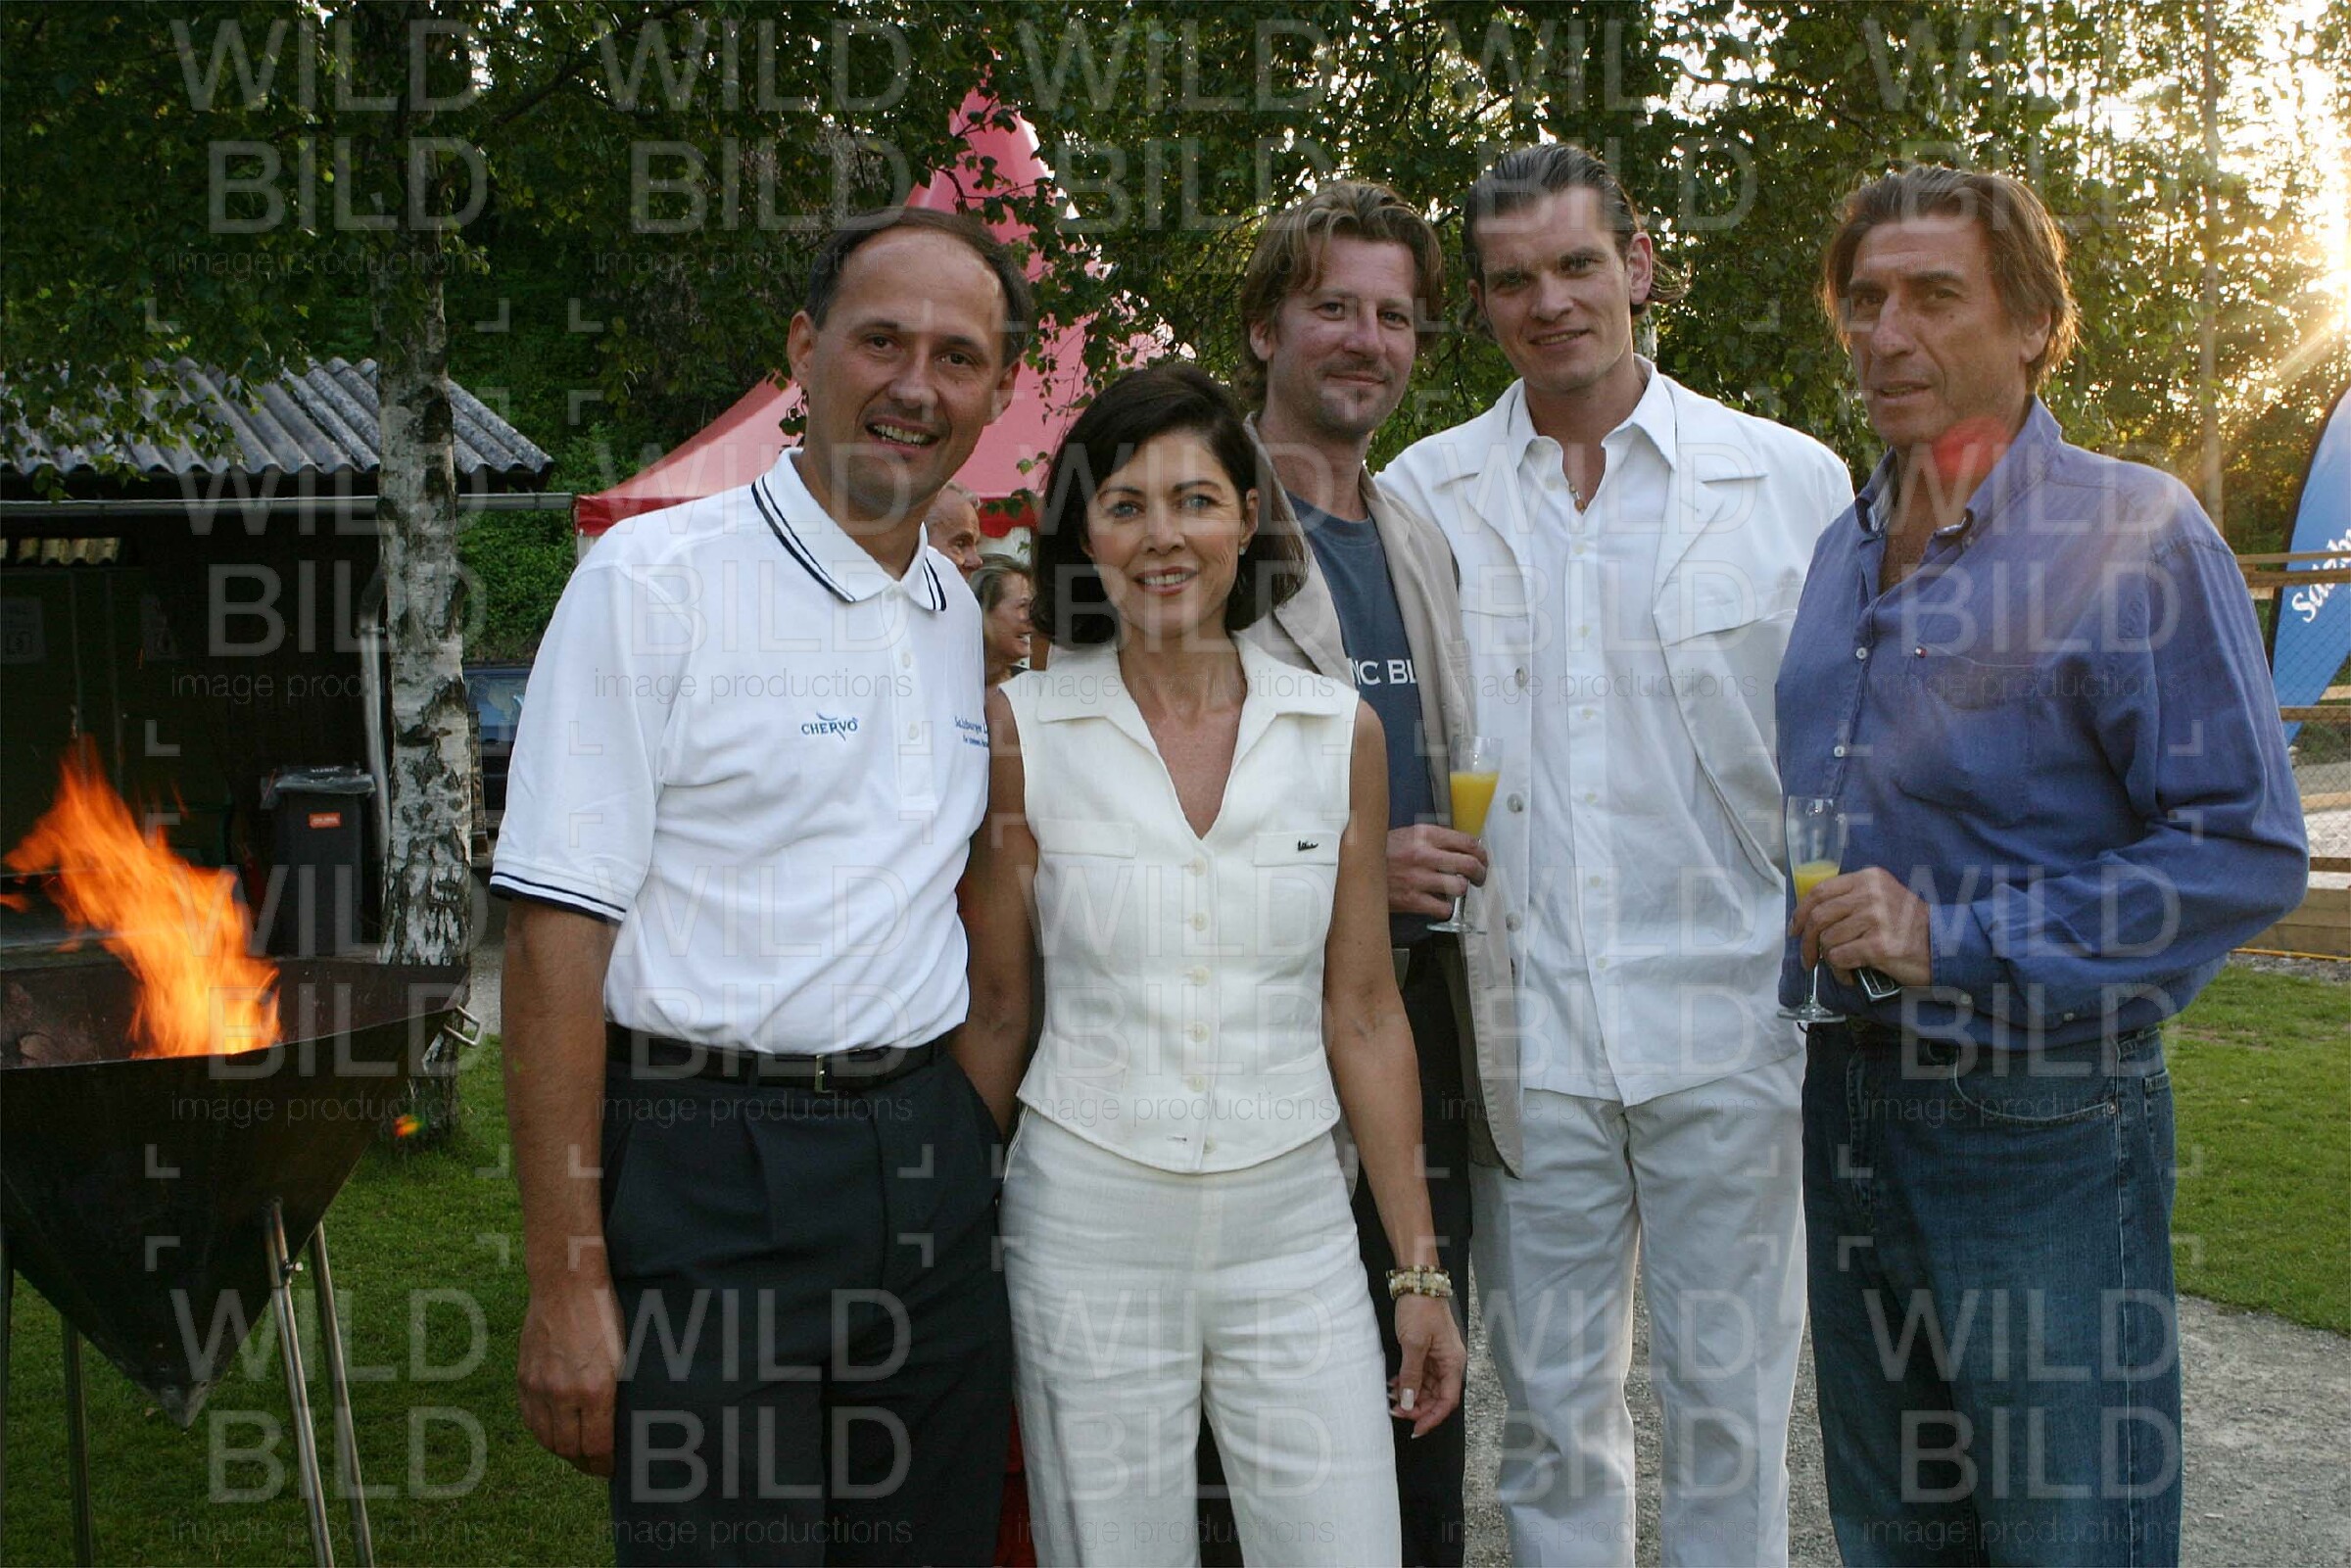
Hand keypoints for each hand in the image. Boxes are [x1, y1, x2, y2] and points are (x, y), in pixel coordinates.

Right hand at [517, 1274, 624, 1476]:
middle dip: (585, 1462)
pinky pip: (530, 1420)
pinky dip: (543, 1432)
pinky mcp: (523, 1379)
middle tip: (596, 1464)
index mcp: (596, 1389)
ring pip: (547, 1439)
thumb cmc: (604, 1315)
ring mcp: (539, 1387)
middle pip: (570, 1449)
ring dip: (563, 1450)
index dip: (606, 1464)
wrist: (566, 1285)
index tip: (613, 1469)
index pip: (598, 1446)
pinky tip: (556, 1430)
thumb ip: (618, 1394)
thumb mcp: (625, 1355)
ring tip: (578, 1450)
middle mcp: (564, 1393)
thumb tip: (621, 1427)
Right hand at [1388, 825, 1487, 917]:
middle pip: (1469, 864)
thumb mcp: (1407, 834)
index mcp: (1425, 834)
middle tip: (1478, 877)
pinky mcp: (1412, 900)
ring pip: (1459, 887)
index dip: (1481, 852)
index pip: (1467, 841)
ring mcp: (1419, 878)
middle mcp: (1424, 854)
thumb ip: (1432, 839)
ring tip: (1457, 890)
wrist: (1355, 868)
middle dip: (1480, 873)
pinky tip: (1440, 905)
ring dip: (1462, 890)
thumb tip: (1460, 847)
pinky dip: (1445, 908)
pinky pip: (1443, 908)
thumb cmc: (1382, 852)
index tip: (1482, 859)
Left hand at [1389, 1293, 1465, 1436]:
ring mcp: (1438, 1357)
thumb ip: (1411, 1376)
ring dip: (1410, 1395)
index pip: (1447, 1401)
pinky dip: (1407, 1382)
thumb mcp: (1413, 1344)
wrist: (1417, 1283)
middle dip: (1417, 1407)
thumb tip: (1408, 1403)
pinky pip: (1420, 1375)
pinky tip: (1392, 1383)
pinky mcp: (1427, 1351)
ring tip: (1390, 1397)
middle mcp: (1449, 1363)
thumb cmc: (1420, 1310)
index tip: (1415, 1429)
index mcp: (1453, 1363)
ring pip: (1427, 1388)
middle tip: (1395, 1411)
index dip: (1432, 1418)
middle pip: (1437, 1397)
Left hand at [1791, 867, 1931, 987]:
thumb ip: (1853, 899)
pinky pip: (1840, 958)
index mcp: (1869, 878)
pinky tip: (1850, 975)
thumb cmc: (1911, 926)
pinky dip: (1839, 971)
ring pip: (1827, 939)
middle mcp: (1871, 893)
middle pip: (1819, 916)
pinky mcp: (1878, 945)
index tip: (1795, 929)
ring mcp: (1875, 918)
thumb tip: (1811, 916)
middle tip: (1808, 959)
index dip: (1801, 912)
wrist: (1945, 946)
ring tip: (1841, 968)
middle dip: (1806, 941)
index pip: (1820, 890)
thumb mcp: (1883, 897)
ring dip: (1828, 960)